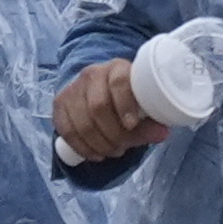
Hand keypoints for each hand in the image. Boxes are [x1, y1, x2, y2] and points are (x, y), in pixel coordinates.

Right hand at [50, 60, 169, 162]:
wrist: (97, 87)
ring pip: (83, 123)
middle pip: (98, 107)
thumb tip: (162, 133)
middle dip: (113, 135)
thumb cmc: (126, 97)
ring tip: (113, 151)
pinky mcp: (60, 103)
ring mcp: (73, 88)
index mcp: (117, 68)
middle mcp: (92, 74)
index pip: (119, 82)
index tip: (132, 124)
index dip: (125, 105)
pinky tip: (96, 154)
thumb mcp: (140, 103)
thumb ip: (151, 120)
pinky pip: (67, 131)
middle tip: (124, 147)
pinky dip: (83, 148)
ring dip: (100, 144)